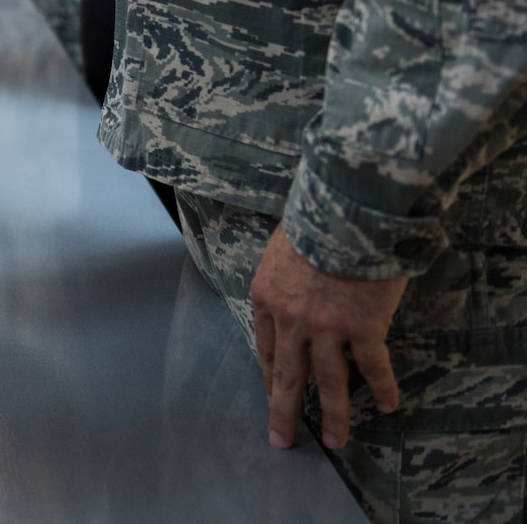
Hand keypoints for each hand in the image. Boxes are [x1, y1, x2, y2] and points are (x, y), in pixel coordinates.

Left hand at [251, 227, 407, 452]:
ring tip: (336, 442)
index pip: (266, 347)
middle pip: (287, 375)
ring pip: (328, 382)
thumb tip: (293, 285)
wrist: (346, 212)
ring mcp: (326, 328)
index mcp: (266, 297)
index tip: (272, 395)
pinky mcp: (364, 329)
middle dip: (283, 411)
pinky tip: (388, 406)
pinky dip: (383, 389)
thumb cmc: (315, 221)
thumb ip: (284, 276)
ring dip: (333, 415)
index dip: (270, 375)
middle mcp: (291, 319)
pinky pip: (374, 368)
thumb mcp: (281, 248)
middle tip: (281, 440)